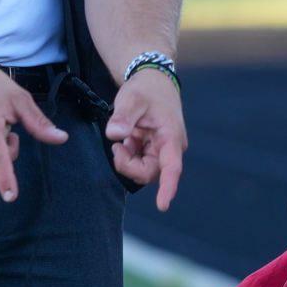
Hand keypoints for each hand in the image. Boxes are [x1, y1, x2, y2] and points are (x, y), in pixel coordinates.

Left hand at [107, 67, 186, 209]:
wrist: (152, 81)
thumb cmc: (146, 89)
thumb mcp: (131, 98)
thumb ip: (123, 117)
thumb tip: (115, 135)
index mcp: (171, 136)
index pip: (171, 167)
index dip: (168, 188)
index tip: (162, 205)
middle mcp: (170, 147)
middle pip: (151, 173)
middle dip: (129, 166)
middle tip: (117, 147)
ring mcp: (162, 150)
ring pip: (144, 170)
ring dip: (128, 161)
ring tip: (122, 140)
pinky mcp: (154, 151)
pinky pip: (140, 163)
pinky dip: (129, 156)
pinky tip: (127, 140)